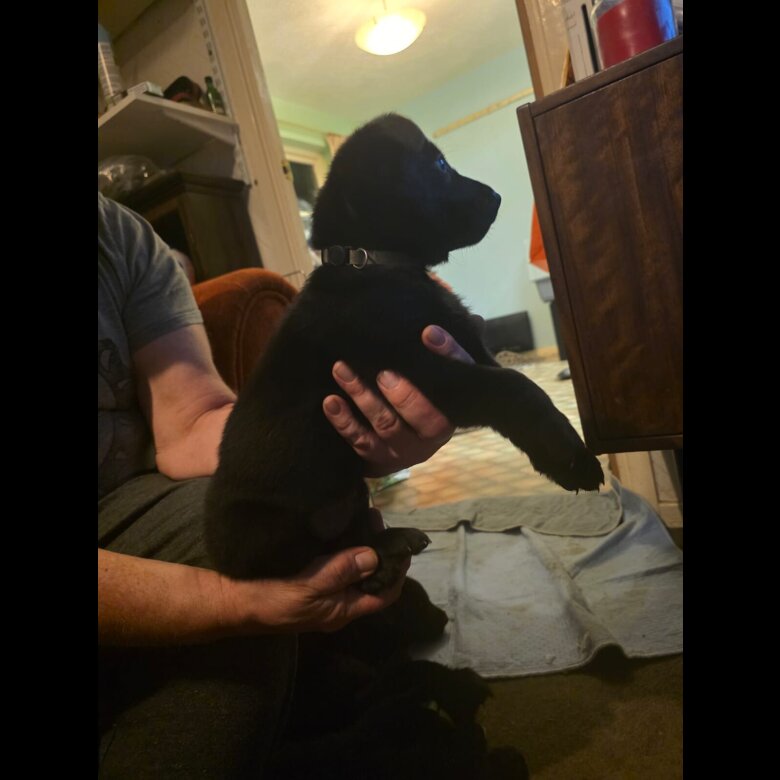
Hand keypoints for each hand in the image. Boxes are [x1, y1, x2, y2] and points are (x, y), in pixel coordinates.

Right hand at [228, 511, 408, 632]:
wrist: (232, 602)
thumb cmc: (270, 598)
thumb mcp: (307, 587)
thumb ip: (340, 572)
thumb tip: (373, 556)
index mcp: (342, 609)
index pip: (384, 594)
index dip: (397, 571)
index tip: (402, 543)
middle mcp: (338, 601)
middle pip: (371, 578)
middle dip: (379, 551)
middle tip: (376, 519)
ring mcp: (324, 591)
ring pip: (355, 569)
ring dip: (362, 545)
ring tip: (364, 516)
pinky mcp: (310, 579)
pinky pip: (337, 563)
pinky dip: (344, 546)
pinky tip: (342, 527)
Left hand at [323, 325, 474, 476]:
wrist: (401, 440)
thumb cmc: (424, 394)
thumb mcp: (440, 372)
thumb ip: (451, 350)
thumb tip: (473, 318)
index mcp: (455, 409)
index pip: (458, 381)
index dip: (448, 356)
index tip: (428, 332)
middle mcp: (436, 433)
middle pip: (424, 416)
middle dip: (403, 394)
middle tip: (382, 372)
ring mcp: (407, 449)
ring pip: (387, 425)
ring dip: (363, 397)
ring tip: (341, 370)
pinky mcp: (380, 459)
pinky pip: (361, 442)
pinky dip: (344, 422)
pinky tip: (330, 401)